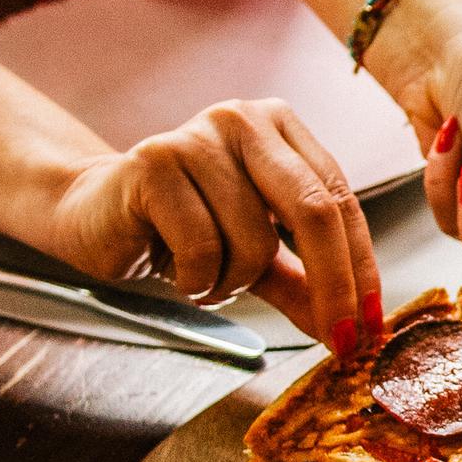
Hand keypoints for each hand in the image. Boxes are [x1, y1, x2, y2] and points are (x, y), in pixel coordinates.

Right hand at [44, 100, 381, 355]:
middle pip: (315, 210)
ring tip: (203, 272)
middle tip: (339, 341)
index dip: (361, 267)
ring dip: (234, 280)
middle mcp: (244, 120)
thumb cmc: (178, 228)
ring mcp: (198, 136)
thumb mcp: (254, 256)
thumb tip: (352, 326)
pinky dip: (196, 277)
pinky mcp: (153, 162)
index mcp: (281, 129)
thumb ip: (304, 283)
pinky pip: (203, 246)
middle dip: (333, 286)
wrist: (91, 214)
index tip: (369, 324)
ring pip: (255, 239)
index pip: (340, 200)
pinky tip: (174, 265)